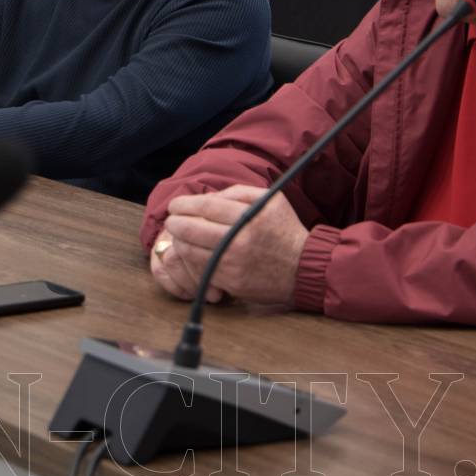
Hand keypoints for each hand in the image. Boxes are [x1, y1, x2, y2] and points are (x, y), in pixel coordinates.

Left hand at [162, 185, 308, 307]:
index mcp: (250, 217)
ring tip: (179, 235)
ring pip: (191, 251)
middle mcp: (240, 241)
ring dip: (180, 241)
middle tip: (171, 220)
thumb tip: (207, 197)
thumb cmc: (284, 230)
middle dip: (175, 223)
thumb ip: (238, 192)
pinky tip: (191, 252)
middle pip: (193, 229)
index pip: (206, 207)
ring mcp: (234, 264)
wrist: (304, 268)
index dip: (185, 204)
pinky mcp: (231, 283)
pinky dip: (191, 260)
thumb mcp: (270, 200)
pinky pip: (200, 269)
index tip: (175, 205)